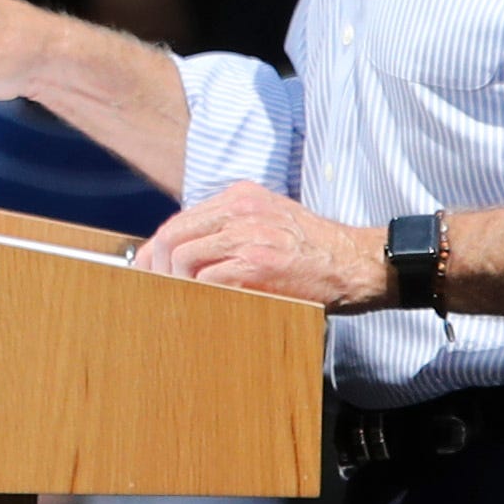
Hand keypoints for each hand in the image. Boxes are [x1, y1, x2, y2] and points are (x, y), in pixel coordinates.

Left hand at [139, 182, 390, 308]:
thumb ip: (232, 228)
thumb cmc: (315, 251)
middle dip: (156, 268)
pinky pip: (206, 280)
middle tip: (154, 290)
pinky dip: (196, 296)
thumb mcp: (270, 221)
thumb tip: (186, 253)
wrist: (356, 263)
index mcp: (241, 197)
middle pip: (172, 236)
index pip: (180, 220)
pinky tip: (201, 306)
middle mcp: (240, 209)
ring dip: (174, 284)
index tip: (147, 270)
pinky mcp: (257, 263)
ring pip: (183, 258)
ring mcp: (248, 234)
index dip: (156, 249)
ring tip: (179, 301)